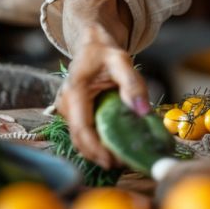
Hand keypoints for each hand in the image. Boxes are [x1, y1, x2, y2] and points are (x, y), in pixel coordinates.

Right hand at [54, 24, 150, 168]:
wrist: (92, 44)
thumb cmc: (105, 52)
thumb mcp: (122, 61)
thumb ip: (133, 84)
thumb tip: (144, 112)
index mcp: (75, 92)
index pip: (82, 128)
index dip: (95, 149)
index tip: (112, 162)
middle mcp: (66, 104)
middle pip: (79, 139)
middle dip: (98, 155)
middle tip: (123, 164)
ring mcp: (67, 110)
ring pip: (81, 138)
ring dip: (98, 150)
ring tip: (122, 157)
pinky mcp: (73, 113)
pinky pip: (84, 132)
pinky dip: (97, 141)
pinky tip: (114, 145)